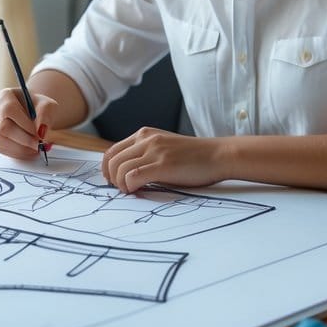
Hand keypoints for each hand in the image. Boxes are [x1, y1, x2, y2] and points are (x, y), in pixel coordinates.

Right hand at [0, 86, 54, 159]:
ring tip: (37, 147)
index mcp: (6, 96)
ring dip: (22, 148)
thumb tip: (41, 132)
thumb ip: (46, 115)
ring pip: (2, 141)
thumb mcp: (48, 105)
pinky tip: (30, 149)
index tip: (39, 133)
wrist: (35, 114)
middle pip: (3, 128)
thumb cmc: (40, 107)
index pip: (9, 110)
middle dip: (24, 139)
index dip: (23, 124)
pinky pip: (3, 148)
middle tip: (39, 144)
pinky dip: (18, 152)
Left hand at [101, 127, 225, 193]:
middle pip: (112, 160)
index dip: (107, 168)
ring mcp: (154, 151)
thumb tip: (125, 174)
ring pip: (120, 168)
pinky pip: (133, 176)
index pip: (112, 150)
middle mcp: (147, 139)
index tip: (111, 180)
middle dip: (111, 178)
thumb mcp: (164, 147)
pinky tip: (137, 191)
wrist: (218, 155)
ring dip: (119, 184)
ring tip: (130, 191)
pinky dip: (129, 186)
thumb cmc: (194, 157)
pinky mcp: (162, 165)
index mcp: (145, 134)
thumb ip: (146, 154)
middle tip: (120, 189)